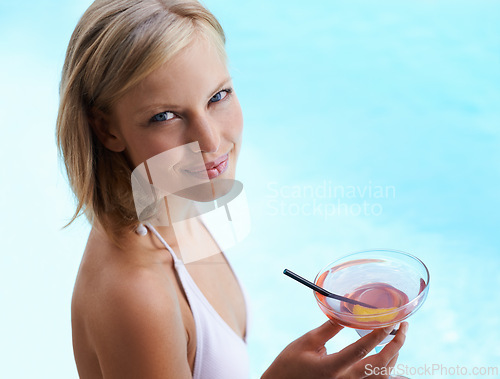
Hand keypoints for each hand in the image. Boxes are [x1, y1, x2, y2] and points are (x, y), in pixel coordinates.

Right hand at [261, 320, 407, 378]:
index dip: (379, 332)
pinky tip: (390, 359)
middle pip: (380, 365)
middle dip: (396, 343)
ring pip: (382, 376)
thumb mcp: (305, 343)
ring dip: (394, 356)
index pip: (362, 348)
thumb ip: (328, 329)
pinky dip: (386, 371)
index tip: (391, 318)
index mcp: (332, 367)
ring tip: (395, 337)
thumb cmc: (290, 365)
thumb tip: (346, 312)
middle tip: (402, 325)